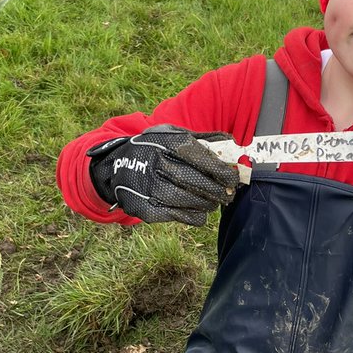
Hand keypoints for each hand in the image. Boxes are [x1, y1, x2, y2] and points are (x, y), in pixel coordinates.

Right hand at [87, 125, 239, 225]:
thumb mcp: (172, 135)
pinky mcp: (149, 210)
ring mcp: (151, 189)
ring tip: (215, 200)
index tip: (233, 177)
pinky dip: (197, 214)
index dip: (220, 170)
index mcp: (165, 142)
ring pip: (193, 202)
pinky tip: (199, 208)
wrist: (117, 168)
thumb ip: (203, 140)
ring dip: (210, 203)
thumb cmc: (154, 149)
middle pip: (198, 182)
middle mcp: (156, 165)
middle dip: (219, 190)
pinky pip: (184, 217)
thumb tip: (234, 146)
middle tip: (229, 193)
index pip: (199, 157)